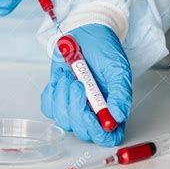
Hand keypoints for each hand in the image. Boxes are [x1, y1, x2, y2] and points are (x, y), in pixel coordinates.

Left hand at [41, 24, 131, 145]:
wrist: (86, 32)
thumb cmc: (105, 49)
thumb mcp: (118, 68)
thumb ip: (120, 93)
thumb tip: (117, 117)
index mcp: (111, 109)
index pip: (107, 137)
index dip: (97, 132)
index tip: (90, 115)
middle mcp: (93, 112)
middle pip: (82, 131)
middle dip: (76, 109)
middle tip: (79, 85)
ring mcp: (74, 104)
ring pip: (63, 119)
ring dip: (64, 96)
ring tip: (71, 76)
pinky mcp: (58, 96)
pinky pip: (49, 106)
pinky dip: (52, 91)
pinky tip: (61, 77)